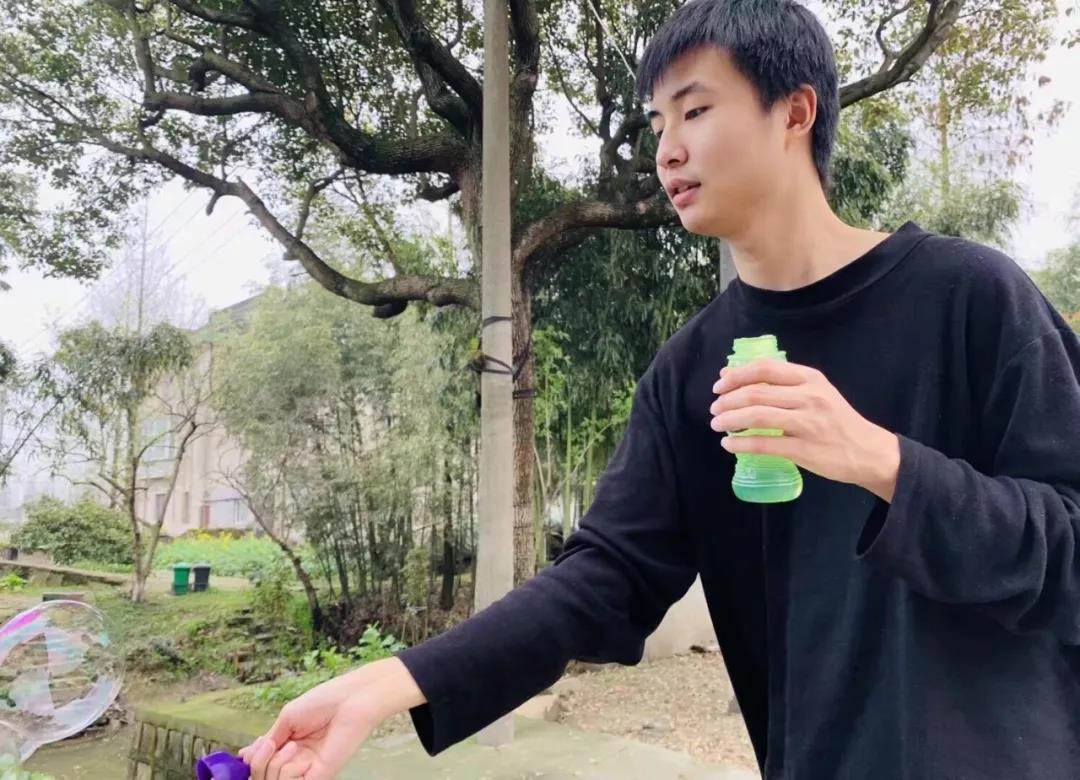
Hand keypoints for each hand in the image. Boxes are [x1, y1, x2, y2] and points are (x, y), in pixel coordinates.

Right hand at [239, 656, 424, 779]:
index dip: (252, 760)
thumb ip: (269, 740)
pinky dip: (288, 774)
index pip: (261, 762)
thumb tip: (245, 756)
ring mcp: (306, 770)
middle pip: (263, 775)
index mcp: (288, 743)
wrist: (351, 701)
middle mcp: (295, 759)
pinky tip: (301, 760)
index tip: (248, 751)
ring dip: (274, 765)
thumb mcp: (287, 718)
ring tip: (292, 746)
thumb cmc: (323, 702)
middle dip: (259, 762)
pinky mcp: (320, 777)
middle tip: (268, 744)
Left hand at [709, 359, 899, 500]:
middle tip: (714, 409)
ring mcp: (808, 423)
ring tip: (717, 425)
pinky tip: (729, 445)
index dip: (736, 376)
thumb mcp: (815, 392)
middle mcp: (809, 397)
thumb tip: (732, 376)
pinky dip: (741, 444)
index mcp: (810, 378)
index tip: (718, 385)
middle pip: (756, 393)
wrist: (867, 451)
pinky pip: (764, 444)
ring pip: (757, 417)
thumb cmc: (836, 420)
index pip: (765, 369)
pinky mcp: (805, 450)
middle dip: (727, 401)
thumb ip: (781, 384)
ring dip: (730, 420)